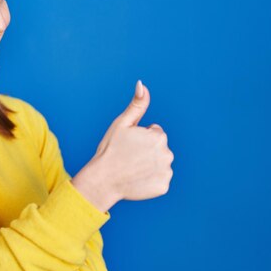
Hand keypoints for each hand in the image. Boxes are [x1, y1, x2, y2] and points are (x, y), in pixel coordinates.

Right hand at [71, 80, 173, 210]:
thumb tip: (142, 84)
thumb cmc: (110, 150)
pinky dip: (150, 180)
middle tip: (129, 157)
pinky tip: (137, 180)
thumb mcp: (122, 124)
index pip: (154, 133)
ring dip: (149, 165)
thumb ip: (137, 105)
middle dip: (146, 151)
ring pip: (160, 164)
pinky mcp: (163, 186)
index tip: (128, 145)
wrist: (102, 180)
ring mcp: (166, 171)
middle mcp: (167, 153)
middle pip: (159, 148)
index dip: (139, 138)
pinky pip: (159, 180)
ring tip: (132, 169)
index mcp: (159, 136)